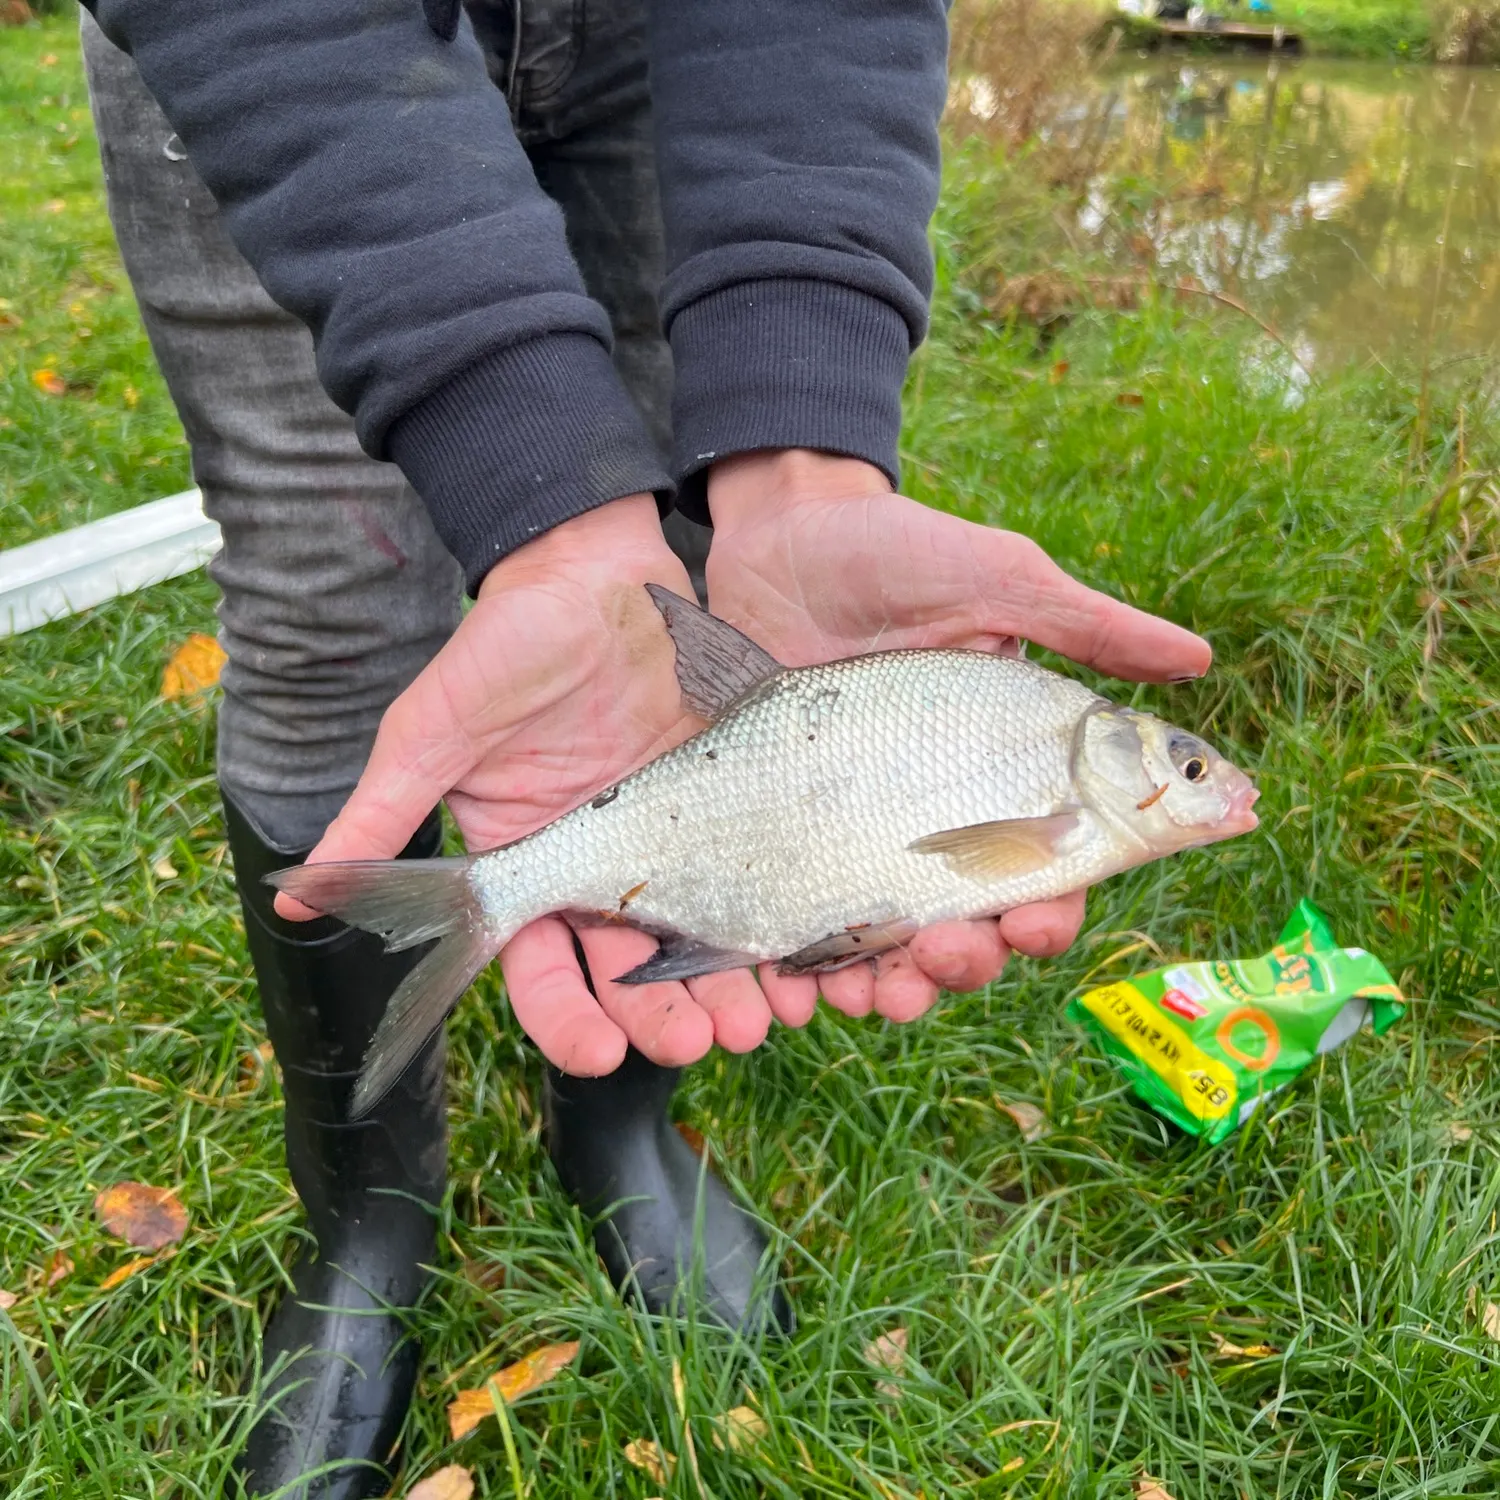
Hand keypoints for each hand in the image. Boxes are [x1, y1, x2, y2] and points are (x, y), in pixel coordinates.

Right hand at [273, 496, 787, 1073]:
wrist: (596, 567)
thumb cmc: (506, 642)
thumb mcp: (435, 727)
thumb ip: (384, 811)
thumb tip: (296, 895)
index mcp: (527, 864)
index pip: (537, 968)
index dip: (564, 1020)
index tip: (600, 1054)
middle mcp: (598, 864)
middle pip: (627, 972)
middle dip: (660, 1019)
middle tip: (701, 1044)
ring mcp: (666, 836)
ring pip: (695, 936)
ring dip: (722, 985)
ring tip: (756, 1019)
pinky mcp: (724, 801)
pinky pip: (750, 873)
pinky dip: (771, 918)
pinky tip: (798, 952)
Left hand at [703, 449, 1211, 1025]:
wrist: (784, 530)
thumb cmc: (901, 550)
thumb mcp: (997, 579)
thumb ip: (1088, 626)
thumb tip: (1200, 662)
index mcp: (1002, 771)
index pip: (1042, 866)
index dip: (1050, 911)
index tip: (1036, 926)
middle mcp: (933, 814)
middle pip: (967, 923)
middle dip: (967, 961)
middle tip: (947, 953)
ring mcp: (854, 825)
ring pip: (885, 940)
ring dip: (890, 985)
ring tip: (874, 994)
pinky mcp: (786, 824)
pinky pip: (796, 912)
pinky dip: (801, 962)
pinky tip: (791, 985)